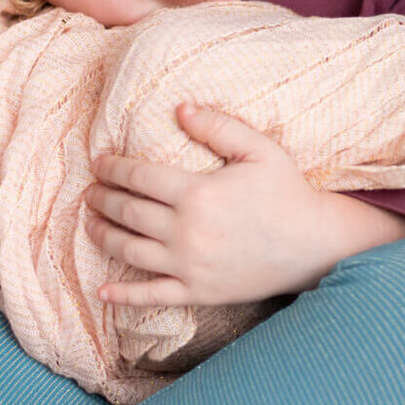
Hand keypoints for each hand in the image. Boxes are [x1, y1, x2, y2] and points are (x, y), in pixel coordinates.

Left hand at [86, 104, 404, 305]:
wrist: (315, 245)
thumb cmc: (287, 192)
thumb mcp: (258, 149)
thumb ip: (218, 126)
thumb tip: (179, 108)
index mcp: (197, 193)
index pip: (139, 176)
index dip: (113, 168)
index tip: (99, 163)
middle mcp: (187, 231)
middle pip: (128, 212)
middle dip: (102, 199)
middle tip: (90, 191)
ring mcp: (190, 265)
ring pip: (130, 251)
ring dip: (103, 235)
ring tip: (90, 223)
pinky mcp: (198, 292)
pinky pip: (152, 296)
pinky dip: (124, 295)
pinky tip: (102, 290)